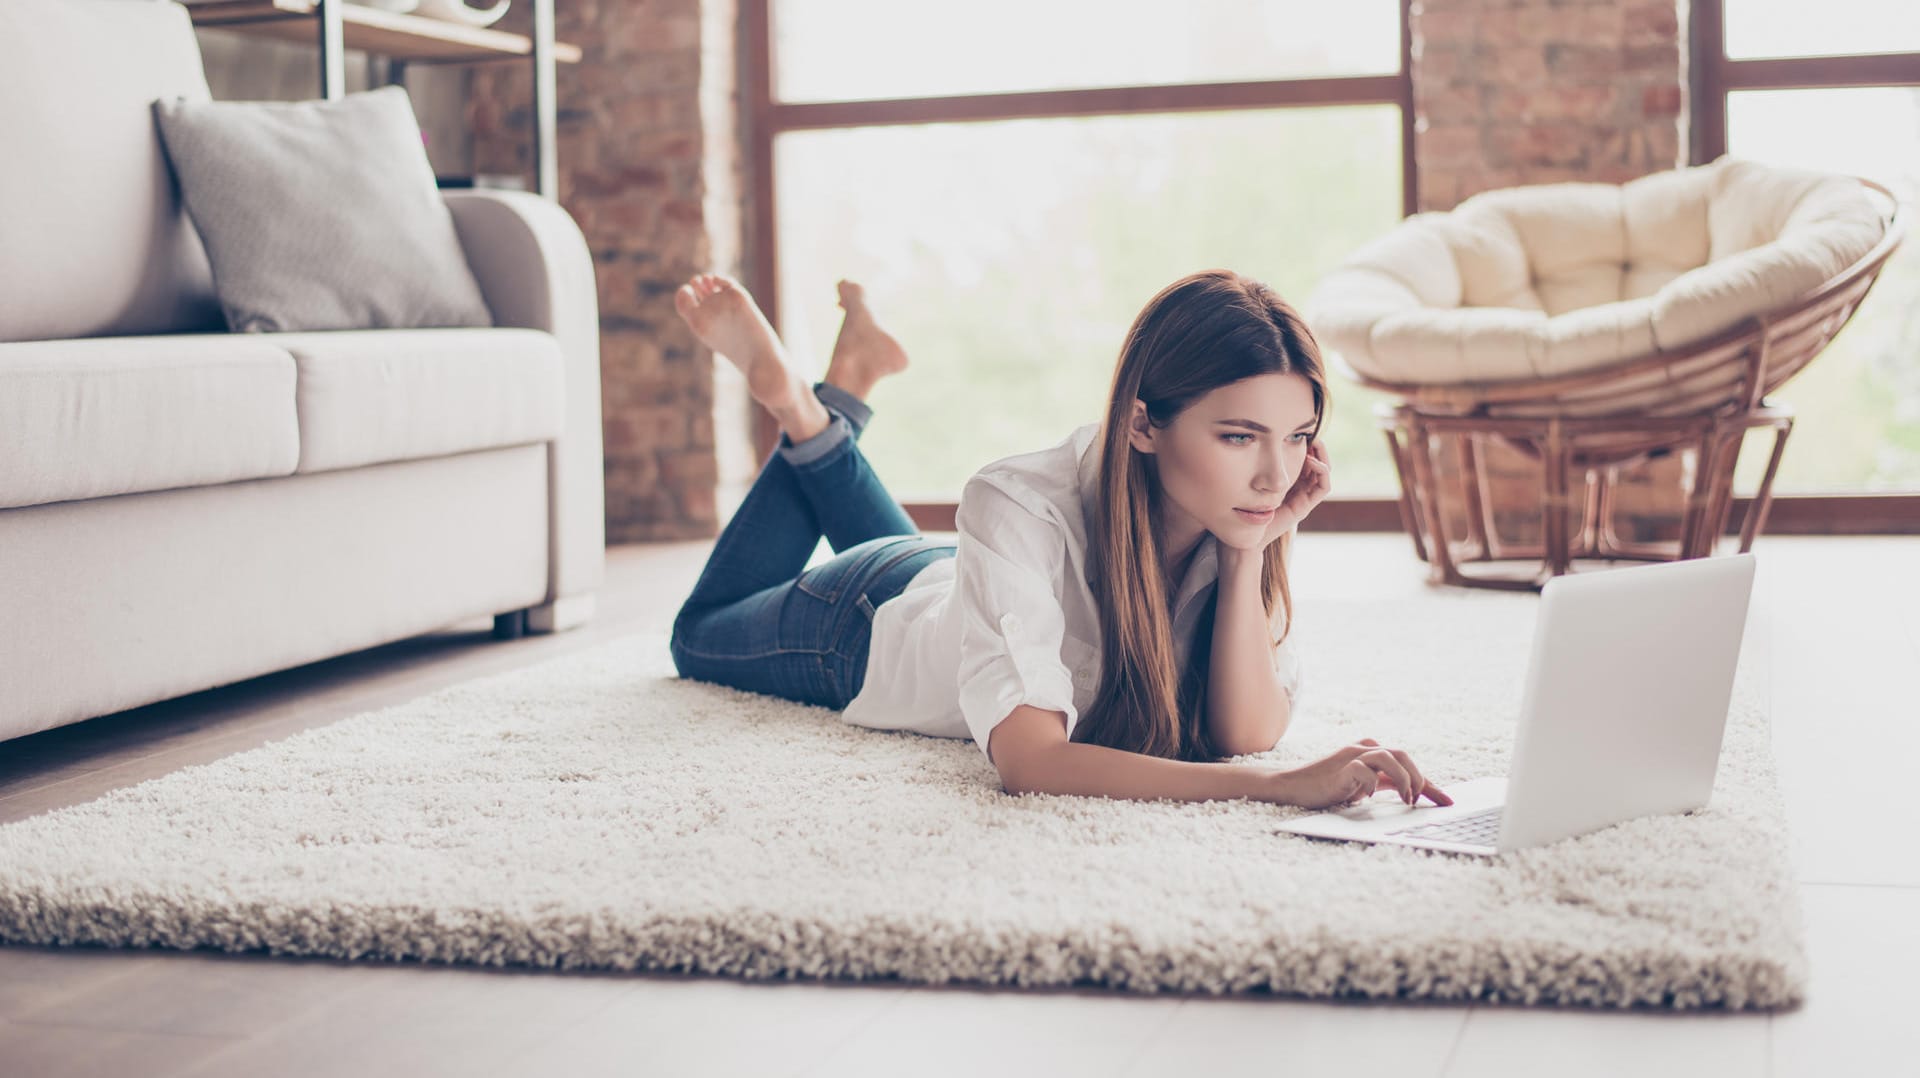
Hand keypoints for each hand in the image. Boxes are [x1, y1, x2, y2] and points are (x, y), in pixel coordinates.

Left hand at [1216, 439, 1333, 553]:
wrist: (1244, 535)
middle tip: (1311, 433)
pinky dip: (1322, 471)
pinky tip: (1311, 460)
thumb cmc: (1242, 506)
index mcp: (1287, 480)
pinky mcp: (1304, 506)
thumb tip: (1253, 436)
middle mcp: (1298, 488)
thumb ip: (1257, 461)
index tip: (1299, 431)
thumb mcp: (1250, 476)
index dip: (1307, 443)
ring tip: (1313, 442)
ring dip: (1322, 455)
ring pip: (1324, 472)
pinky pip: (1323, 486)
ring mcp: (1303, 498)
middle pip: (1318, 462)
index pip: (1306, 457)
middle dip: (1317, 446)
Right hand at [1263, 739, 1452, 809]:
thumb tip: (1416, 793)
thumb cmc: (1329, 788)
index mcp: (1372, 752)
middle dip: (1419, 779)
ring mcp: (1351, 757)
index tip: (1449, 802)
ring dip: (1403, 780)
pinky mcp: (1339, 768)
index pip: (1408, 764)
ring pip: (1388, 757)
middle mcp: (1364, 750)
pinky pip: (1363, 770)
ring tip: (1405, 800)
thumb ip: (1386, 784)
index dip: (1432, 784)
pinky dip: (1371, 783)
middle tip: (1418, 802)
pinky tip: (1369, 796)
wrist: (1292, 787)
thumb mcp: (1364, 786)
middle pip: (1403, 755)